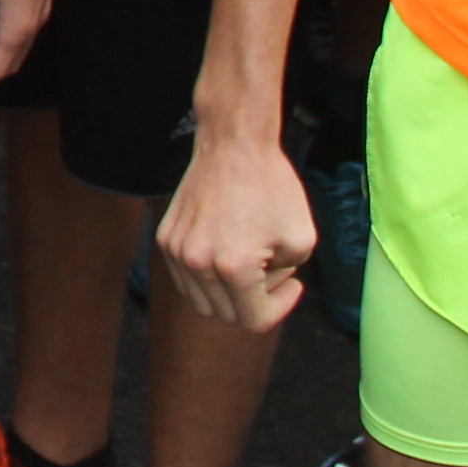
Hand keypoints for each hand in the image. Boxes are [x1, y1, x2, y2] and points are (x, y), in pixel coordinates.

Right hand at [155, 127, 314, 330]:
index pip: (255, 321)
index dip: (281, 307)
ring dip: (228, 292)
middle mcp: (197, 263)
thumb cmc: (271, 187)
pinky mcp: (165, 238)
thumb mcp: (303, 239)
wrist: (233, 145)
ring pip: (201, 301)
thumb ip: (286, 277)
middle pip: (227, 316)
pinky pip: (186, 278)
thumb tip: (264, 287)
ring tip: (248, 259)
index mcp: (233, 267)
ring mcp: (175, 251)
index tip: (294, 283)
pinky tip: (226, 248)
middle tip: (273, 268)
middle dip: (255, 299)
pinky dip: (207, 276)